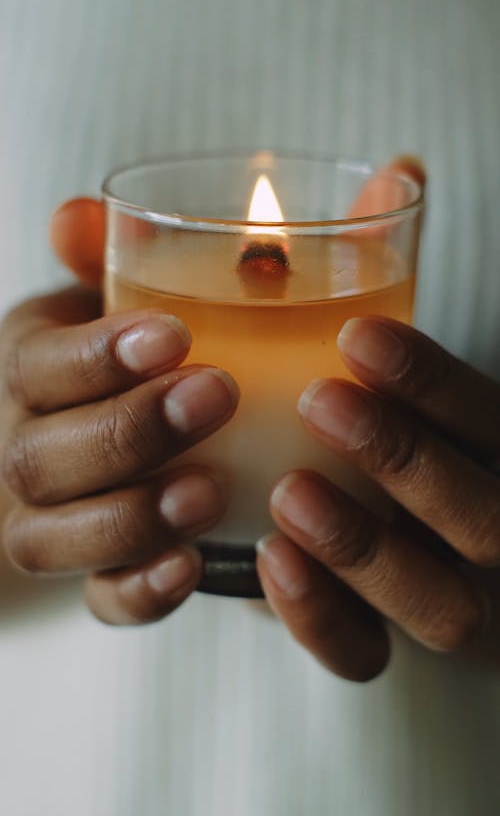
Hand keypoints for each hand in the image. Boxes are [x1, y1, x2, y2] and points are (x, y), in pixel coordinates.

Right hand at [0, 286, 238, 624]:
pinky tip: (192, 568)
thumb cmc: (120, 364)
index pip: (36, 366)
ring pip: (54, 537)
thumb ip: (106, 258)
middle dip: (126, 430)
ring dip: (132, 515)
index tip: (173, 335)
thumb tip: (79, 215)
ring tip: (210, 490)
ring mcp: (47, 522)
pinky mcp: (88, 577)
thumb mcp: (112, 302)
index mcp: (31, 370)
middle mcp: (24, 449)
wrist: (96, 443)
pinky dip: (139, 590)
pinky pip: (98, 600)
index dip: (95, 357)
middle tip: (216, 395)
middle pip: (41, 457)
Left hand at [256, 316, 499, 680]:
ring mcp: (444, 606)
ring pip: (445, 608)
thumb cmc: (353, 453)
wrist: (324, 535)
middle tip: (320, 403)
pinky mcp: (380, 650)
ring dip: (364, 547)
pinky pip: (366, 657)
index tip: (359, 337)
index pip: (493, 428)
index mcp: (490, 467)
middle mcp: (485, 540)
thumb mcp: (377, 404)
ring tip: (290, 490)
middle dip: (405, 460)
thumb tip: (298, 277)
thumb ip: (366, 370)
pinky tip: (273, 557)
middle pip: (487, 522)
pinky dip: (319, 614)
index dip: (437, 386)